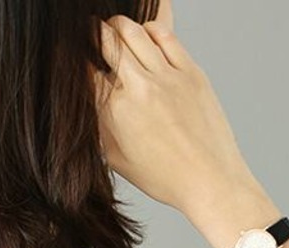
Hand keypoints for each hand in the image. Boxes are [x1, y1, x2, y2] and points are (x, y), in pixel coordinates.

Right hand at [92, 14, 258, 217]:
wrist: (210, 180)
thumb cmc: (167, 178)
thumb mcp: (119, 161)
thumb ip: (101, 129)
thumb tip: (90, 106)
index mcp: (116, 112)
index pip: (86, 73)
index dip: (78, 65)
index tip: (79, 63)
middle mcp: (139, 88)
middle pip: (107, 42)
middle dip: (94, 34)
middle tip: (89, 33)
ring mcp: (167, 77)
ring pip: (134, 31)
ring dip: (119, 25)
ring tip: (114, 28)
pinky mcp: (191, 72)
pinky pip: (165, 36)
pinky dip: (150, 29)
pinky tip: (146, 35)